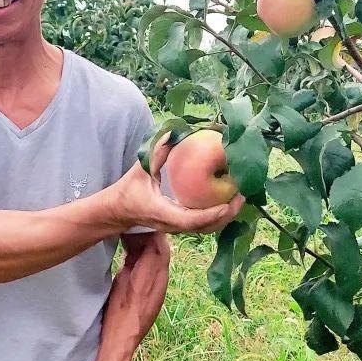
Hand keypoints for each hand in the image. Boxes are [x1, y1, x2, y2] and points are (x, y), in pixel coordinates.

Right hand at [106, 131, 244, 235]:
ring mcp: (178, 228)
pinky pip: (203, 224)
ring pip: (207, 228)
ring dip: (225, 216)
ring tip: (241, 198)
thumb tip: (172, 132)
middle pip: (206, 228)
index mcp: (163, 213)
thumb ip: (156, 152)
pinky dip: (218, 215)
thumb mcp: (141, 169)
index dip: (211, 214)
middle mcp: (173, 225)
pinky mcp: (181, 226)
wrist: (118, 211)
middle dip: (227, 215)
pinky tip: (228, 200)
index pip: (191, 220)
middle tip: (243, 196)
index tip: (228, 203)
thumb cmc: (129, 190)